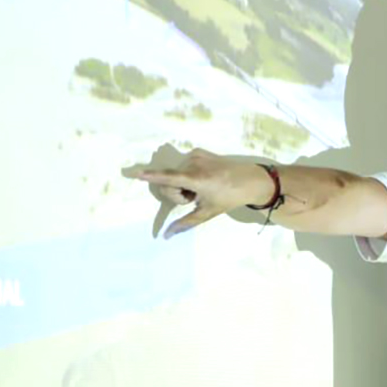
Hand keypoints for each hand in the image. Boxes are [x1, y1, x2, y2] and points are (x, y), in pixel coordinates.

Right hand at [124, 149, 272, 238]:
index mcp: (197, 179)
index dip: (151, 176)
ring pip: (174, 173)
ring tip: (200, 188)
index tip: (136, 173)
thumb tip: (166, 236)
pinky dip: (187, 174)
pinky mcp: (198, 150)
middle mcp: (194, 163)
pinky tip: (203, 179)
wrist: (251, 179)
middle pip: (168, 181)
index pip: (170, 178)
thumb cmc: (229, 198)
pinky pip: (182, 165)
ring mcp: (196, 154)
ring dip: (182, 184)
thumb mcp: (207, 213)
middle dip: (176, 193)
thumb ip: (185, 223)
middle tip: (193, 199)